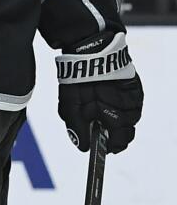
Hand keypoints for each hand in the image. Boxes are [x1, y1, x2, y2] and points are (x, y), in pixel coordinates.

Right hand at [56, 33, 142, 153]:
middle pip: (122, 136)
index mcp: (97, 122)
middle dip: (115, 134)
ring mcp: (126, 106)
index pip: (109, 143)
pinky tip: (112, 94)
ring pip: (129, 122)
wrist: (87, 56)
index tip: (105, 146)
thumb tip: (83, 148)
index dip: (108, 146)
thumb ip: (76, 128)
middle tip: (105, 124)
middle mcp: (112, 116)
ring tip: (103, 102)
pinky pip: (134, 107)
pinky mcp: (135, 95)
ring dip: (117, 116)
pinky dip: (124, 105)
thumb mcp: (69, 107)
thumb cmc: (76, 81)